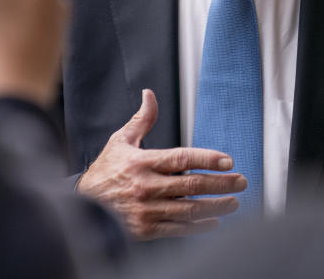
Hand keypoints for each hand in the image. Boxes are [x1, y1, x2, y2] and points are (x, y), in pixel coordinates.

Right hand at [77, 89, 246, 239]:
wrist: (82, 205)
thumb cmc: (104, 171)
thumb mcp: (121, 141)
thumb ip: (142, 120)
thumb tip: (149, 95)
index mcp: (143, 162)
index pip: (182, 158)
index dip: (207, 159)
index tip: (228, 161)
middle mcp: (147, 186)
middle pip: (192, 184)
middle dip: (221, 183)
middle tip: (241, 181)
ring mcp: (147, 210)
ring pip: (189, 209)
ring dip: (216, 206)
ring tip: (234, 202)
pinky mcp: (146, 230)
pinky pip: (178, 230)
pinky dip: (198, 227)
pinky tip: (214, 221)